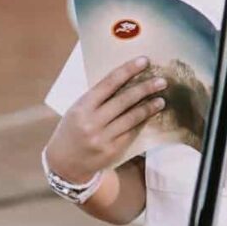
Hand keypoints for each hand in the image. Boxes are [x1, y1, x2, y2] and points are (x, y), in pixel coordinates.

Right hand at [44, 56, 166, 182]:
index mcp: (82, 107)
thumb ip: (98, 98)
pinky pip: (132, 132)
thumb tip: (127, 79)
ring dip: (149, 107)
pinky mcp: (113, 150)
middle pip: (124, 100)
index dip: (128, 70)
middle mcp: (92, 122)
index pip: (108, 83)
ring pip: (132, 117)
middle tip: (162, 81)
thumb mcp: (78, 110)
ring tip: (161, 99)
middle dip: (145, 88)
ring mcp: (103, 138)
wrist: (64, 164)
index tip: (144, 61)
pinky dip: (142, 122)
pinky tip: (151, 115)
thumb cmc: (72, 130)